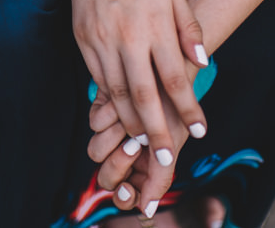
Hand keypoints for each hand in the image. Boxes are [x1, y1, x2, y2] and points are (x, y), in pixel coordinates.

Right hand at [68, 0, 207, 179]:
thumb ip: (188, 27)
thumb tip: (203, 62)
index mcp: (154, 26)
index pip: (174, 78)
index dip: (188, 108)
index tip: (199, 132)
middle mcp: (127, 38)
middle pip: (143, 97)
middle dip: (156, 133)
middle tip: (166, 160)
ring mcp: (101, 42)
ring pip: (116, 95)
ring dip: (130, 124)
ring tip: (142, 147)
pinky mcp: (83, 42)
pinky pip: (98, 81)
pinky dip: (109, 103)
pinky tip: (119, 116)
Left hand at [87, 73, 201, 217]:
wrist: (174, 63)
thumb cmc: (179, 104)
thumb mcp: (174, 140)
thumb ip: (160, 177)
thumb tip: (145, 211)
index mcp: (145, 164)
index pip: (124, 194)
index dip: (124, 196)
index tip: (130, 189)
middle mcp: (126, 150)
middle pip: (106, 176)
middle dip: (117, 165)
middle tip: (134, 146)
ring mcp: (112, 129)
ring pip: (96, 150)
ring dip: (112, 140)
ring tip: (130, 126)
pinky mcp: (102, 105)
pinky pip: (94, 121)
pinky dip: (105, 116)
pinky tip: (120, 106)